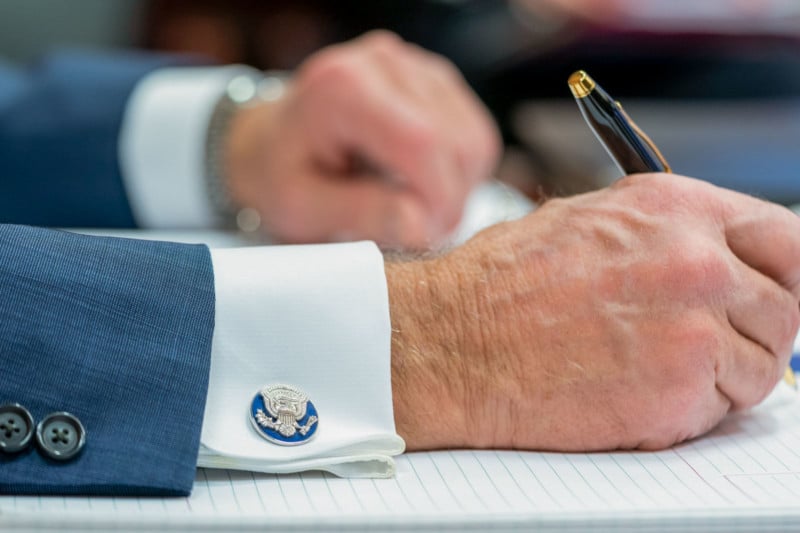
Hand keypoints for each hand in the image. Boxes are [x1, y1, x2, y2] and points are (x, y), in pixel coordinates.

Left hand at [225, 31, 499, 247]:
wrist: (272, 143)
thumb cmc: (281, 175)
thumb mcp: (303, 208)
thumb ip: (361, 214)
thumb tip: (420, 226)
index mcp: (343, 87)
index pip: (422, 142)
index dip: (437, 200)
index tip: (424, 237)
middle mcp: (383, 62)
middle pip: (458, 141)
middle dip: (449, 201)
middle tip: (418, 234)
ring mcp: (414, 65)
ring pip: (475, 140)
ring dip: (458, 188)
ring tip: (415, 210)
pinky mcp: (434, 80)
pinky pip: (475, 134)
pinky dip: (460, 172)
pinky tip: (422, 185)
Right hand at [388, 174, 799, 450]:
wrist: (454, 343)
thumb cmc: (501, 286)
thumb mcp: (586, 221)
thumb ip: (664, 232)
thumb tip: (713, 253)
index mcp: (675, 209)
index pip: (786, 238)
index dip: (781, 273)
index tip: (768, 294)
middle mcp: (697, 262)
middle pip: (783, 308)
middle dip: (752, 331)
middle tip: (706, 343)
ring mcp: (695, 327)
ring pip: (762, 366)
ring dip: (723, 375)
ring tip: (653, 369)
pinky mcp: (681, 390)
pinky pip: (723, 408)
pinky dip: (691, 409)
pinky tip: (634, 392)